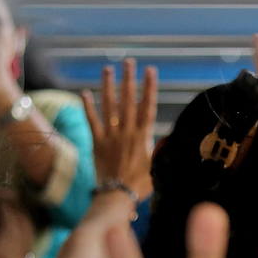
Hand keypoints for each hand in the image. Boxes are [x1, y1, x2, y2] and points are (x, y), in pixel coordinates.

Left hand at [82, 58, 157, 200]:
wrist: (117, 196)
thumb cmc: (141, 185)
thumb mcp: (158, 166)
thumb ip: (162, 149)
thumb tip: (172, 137)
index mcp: (142, 136)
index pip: (147, 106)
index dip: (149, 87)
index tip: (151, 71)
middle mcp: (126, 132)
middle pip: (128, 100)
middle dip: (129, 79)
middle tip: (129, 61)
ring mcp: (110, 136)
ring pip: (109, 106)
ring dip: (108, 86)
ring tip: (108, 69)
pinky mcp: (97, 143)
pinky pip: (92, 121)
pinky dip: (88, 107)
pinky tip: (85, 93)